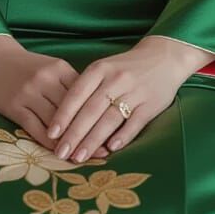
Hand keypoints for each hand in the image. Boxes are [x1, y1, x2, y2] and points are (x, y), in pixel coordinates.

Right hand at [0, 36, 111, 157]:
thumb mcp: (53, 67)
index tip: (111, 132)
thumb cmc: (29, 66)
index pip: (84, 96)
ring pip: (55, 123)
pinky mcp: (15, 106)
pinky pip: (35, 129)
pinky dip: (48, 143)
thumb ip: (72, 85)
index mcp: (60, 69)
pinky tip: (58, 153)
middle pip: (72, 111)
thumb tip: (95, 109)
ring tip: (83, 158)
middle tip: (102, 152)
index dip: (97, 116)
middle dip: (88, 133)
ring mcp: (29, 93)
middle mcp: (46, 80)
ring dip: (69, 143)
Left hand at [45, 36, 214, 162]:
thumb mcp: (103, 69)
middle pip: (91, 110)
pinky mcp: (151, 104)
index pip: (77, 94)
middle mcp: (116, 79)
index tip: (50, 134)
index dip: (63, 115)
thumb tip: (63, 120)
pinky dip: (122, 137)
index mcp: (100, 69)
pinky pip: (134, 123)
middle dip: (74, 134)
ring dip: (93, 140)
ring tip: (79, 157)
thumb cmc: (125, 67)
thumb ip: (86, 89)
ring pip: (109, 119)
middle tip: (60, 153)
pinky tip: (110, 149)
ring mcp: (134, 91)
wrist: (164, 56)